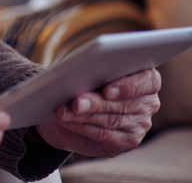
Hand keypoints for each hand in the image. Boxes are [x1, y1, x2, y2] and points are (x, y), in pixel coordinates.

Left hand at [36, 68, 160, 156]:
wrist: (68, 109)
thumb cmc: (83, 82)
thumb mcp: (86, 72)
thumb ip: (91, 72)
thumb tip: (80, 77)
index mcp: (145, 78)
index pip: (149, 81)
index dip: (129, 86)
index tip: (108, 90)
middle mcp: (147, 102)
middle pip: (124, 103)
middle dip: (96, 103)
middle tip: (76, 103)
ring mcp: (140, 123)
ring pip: (111, 120)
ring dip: (84, 116)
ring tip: (63, 112)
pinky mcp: (127, 141)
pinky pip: (104, 135)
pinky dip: (81, 127)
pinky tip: (66, 121)